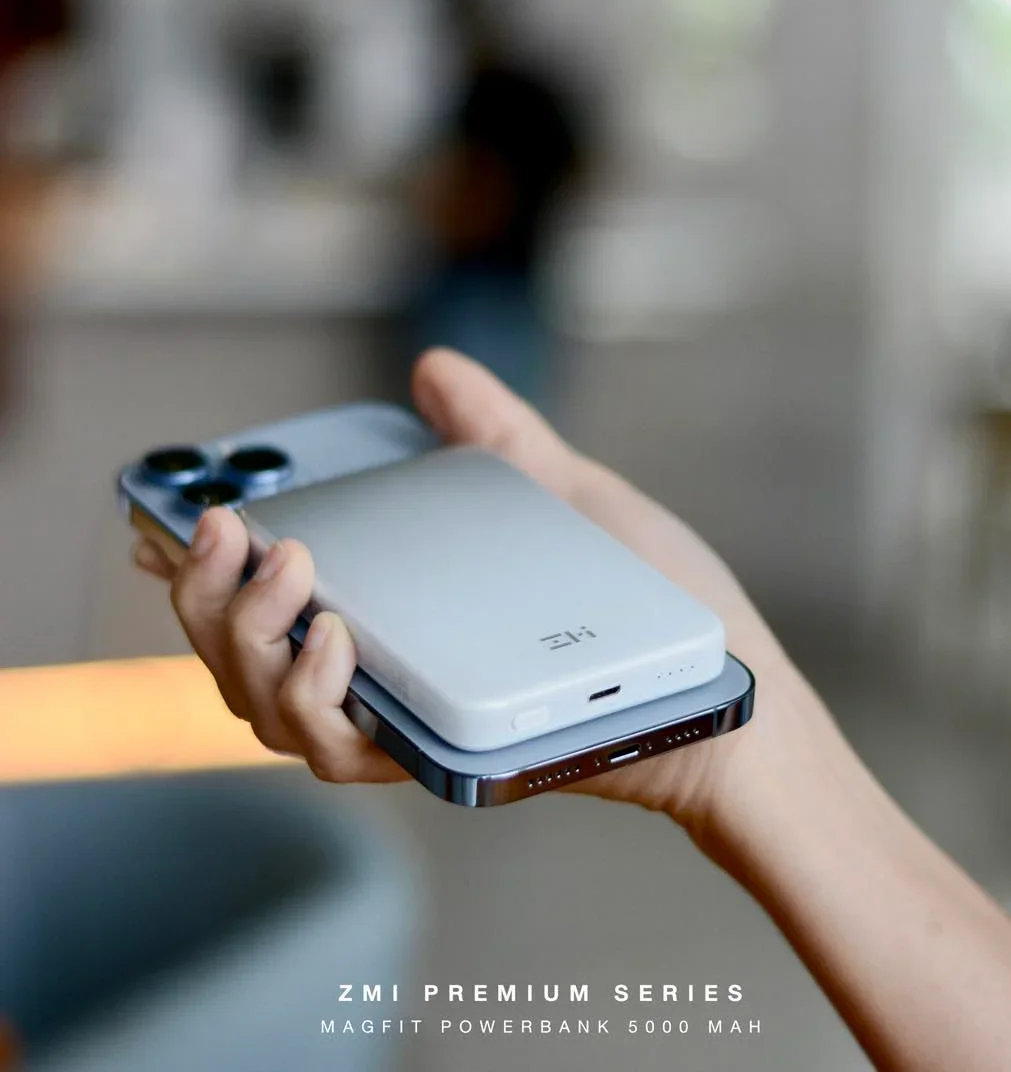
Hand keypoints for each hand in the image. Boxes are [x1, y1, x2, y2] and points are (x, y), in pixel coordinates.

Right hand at [134, 350, 828, 844]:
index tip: (170, 510)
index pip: (278, 593)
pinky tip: (332, 632)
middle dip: (208, 592)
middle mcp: (391, 668)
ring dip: (243, 637)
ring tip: (286, 567)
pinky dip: (309, 696)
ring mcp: (411, 715)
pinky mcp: (438, 757)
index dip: (206, 560)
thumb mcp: (568, 498)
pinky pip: (335, 749)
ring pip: (267, 706)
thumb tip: (434, 369)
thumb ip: (496, 440)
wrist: (724, 684)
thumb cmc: (655, 599)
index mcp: (406, 606)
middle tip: (224, 525)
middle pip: (246, 652)